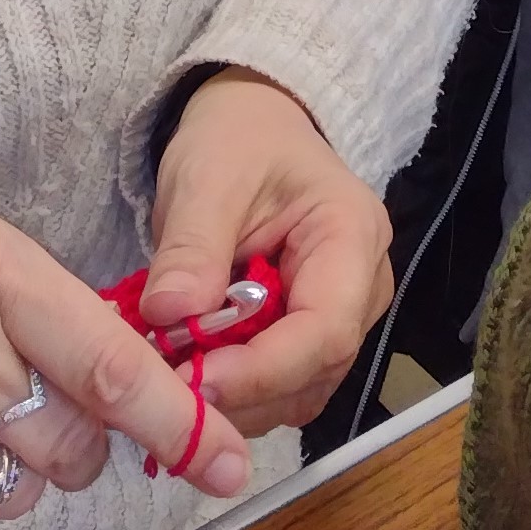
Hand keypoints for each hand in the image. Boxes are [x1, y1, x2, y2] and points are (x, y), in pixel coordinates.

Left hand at [146, 69, 390, 436]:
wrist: (253, 128)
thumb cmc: (238, 141)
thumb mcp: (206, 179)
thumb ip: (192, 248)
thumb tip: (167, 317)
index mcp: (352, 235)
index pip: (325, 330)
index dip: (262, 370)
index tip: (194, 383)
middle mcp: (363, 287)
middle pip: (316, 370)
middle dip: (244, 391)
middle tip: (169, 390)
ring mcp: (344, 316)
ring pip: (301, 391)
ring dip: (238, 401)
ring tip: (173, 380)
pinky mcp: (314, 336)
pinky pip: (285, 385)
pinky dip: (239, 392)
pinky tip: (193, 374)